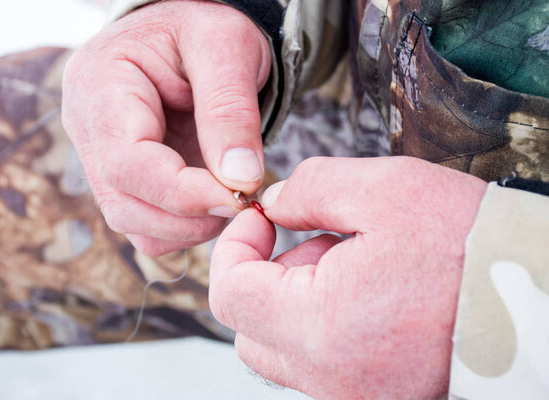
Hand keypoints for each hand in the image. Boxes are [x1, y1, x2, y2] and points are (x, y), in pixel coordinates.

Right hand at [62, 0, 269, 255]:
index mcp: (100, 83)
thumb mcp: (227, 48)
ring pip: (132, 222)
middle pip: (124, 202)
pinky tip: (213, 202)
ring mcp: (101, 156)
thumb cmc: (207, 28)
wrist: (194, 34)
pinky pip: (145, 225)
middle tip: (243, 201)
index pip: (127, 162)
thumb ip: (230, 111)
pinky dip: (183, 227)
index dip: (182, 193)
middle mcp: (88, 127)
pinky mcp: (123, 178)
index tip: (239, 197)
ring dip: (187, 226)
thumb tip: (240, 180)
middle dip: (189, 216)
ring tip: (231, 197)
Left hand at [209, 156, 486, 398]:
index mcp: (321, 328)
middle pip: (251, 327)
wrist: (539, 301)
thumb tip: (274, 206)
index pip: (230, 293)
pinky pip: (321, 361)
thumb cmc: (472, 248)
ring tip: (358, 264)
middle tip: (322, 239)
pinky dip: (326, 323)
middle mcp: (330, 378)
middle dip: (271, 273)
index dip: (234, 245)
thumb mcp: (385, 190)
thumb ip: (309, 189)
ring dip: (299, 298)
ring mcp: (353, 395)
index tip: (260, 219)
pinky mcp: (375, 396)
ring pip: (284, 347)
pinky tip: (372, 293)